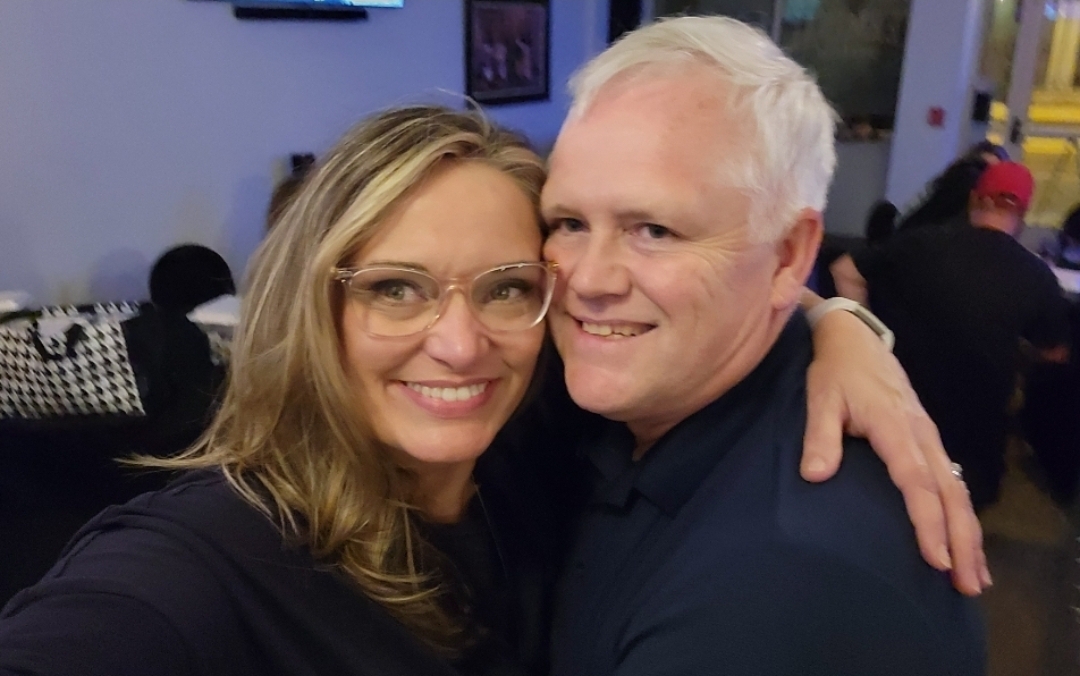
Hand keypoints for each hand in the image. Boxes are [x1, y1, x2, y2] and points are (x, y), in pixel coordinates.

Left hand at [802, 310, 989, 595]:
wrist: (856, 340)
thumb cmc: (835, 372)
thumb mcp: (821, 398)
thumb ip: (820, 436)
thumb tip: (815, 476)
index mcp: (896, 427)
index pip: (917, 482)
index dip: (927, 522)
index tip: (934, 559)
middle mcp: (922, 435)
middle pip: (950, 494)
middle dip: (961, 540)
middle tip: (967, 585)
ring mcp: (929, 438)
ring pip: (957, 491)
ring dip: (968, 534)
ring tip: (974, 578)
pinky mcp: (929, 441)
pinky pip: (952, 483)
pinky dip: (961, 516)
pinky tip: (964, 543)